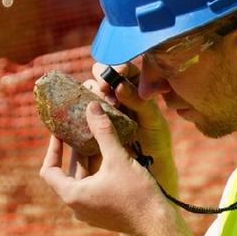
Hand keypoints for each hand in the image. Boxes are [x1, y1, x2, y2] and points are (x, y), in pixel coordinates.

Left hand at [39, 101, 165, 234]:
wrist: (157, 224)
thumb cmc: (136, 192)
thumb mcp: (117, 158)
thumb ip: (103, 131)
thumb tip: (91, 106)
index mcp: (73, 195)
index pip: (49, 170)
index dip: (52, 149)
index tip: (58, 133)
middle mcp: (77, 207)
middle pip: (68, 174)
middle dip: (74, 151)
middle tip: (79, 129)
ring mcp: (91, 213)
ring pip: (83, 181)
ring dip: (88, 161)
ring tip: (96, 139)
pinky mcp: (104, 215)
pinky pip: (94, 190)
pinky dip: (98, 173)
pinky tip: (111, 157)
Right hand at [88, 62, 176, 191]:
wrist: (150, 168)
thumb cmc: (156, 142)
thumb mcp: (152, 121)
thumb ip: (140, 103)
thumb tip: (119, 86)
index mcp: (136, 88)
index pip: (125, 69)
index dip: (118, 67)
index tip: (116, 74)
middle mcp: (118, 95)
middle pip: (103, 76)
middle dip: (102, 77)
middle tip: (104, 88)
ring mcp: (103, 109)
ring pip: (90, 92)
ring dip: (91, 93)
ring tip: (97, 103)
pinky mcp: (91, 123)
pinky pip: (81, 112)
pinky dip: (79, 110)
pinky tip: (81, 114)